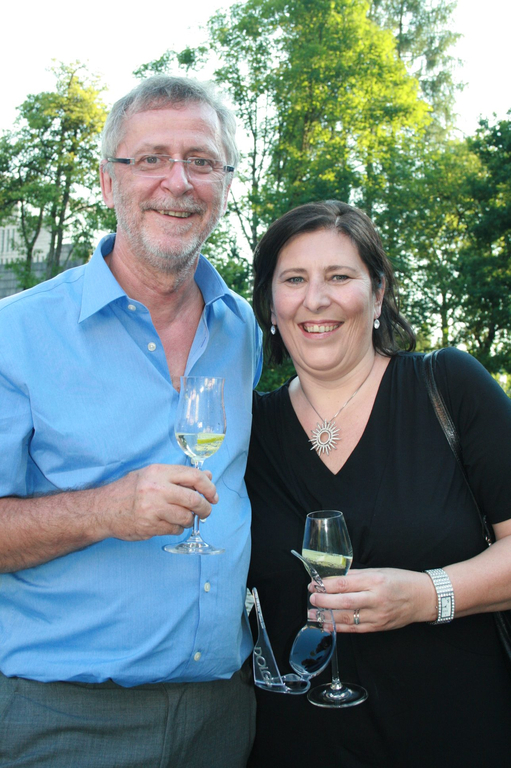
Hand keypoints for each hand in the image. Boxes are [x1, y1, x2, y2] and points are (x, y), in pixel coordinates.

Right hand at [99, 464, 217, 540]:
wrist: (102, 509)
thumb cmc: (128, 490)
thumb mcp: (152, 475)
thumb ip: (179, 476)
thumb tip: (208, 477)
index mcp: (158, 472)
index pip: (193, 476)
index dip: (208, 487)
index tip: (213, 495)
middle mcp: (156, 489)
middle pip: (194, 499)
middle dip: (205, 508)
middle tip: (206, 511)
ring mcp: (153, 509)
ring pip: (186, 517)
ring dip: (190, 520)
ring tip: (185, 518)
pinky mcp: (150, 526)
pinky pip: (175, 529)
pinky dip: (177, 528)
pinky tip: (170, 524)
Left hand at [309, 568, 434, 632]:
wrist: (423, 598)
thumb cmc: (401, 580)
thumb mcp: (379, 571)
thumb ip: (356, 576)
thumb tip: (334, 577)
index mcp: (375, 581)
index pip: (345, 584)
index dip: (326, 585)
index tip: (314, 584)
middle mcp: (376, 599)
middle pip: (344, 602)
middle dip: (324, 602)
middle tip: (311, 599)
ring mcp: (377, 615)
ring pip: (347, 618)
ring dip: (327, 617)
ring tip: (312, 614)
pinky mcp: (378, 627)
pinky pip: (355, 629)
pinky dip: (339, 628)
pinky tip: (327, 625)